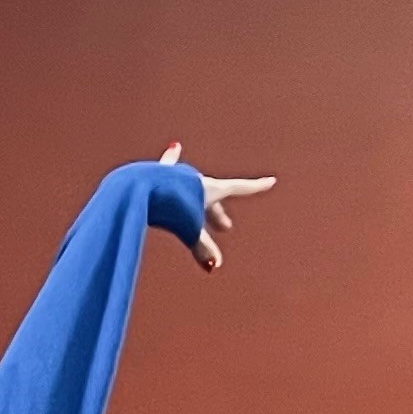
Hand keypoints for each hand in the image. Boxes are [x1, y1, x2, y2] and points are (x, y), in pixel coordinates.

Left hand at [159, 142, 277, 271]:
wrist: (142, 186)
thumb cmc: (169, 205)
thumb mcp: (189, 229)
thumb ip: (201, 247)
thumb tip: (214, 266)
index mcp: (210, 189)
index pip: (239, 188)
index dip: (256, 187)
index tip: (271, 181)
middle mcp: (196, 180)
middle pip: (213, 197)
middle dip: (217, 213)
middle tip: (225, 227)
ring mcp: (178, 175)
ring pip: (193, 190)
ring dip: (197, 202)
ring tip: (197, 209)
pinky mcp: (159, 173)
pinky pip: (169, 167)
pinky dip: (173, 159)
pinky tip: (175, 147)